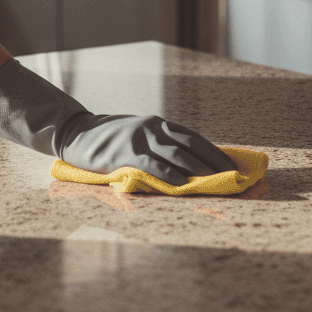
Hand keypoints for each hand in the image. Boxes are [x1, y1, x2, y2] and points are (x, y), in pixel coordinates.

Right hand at [0, 59, 234, 184]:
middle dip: (216, 163)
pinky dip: (170, 176)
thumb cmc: (111, 139)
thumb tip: (190, 165)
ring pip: (177, 156)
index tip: (235, 166)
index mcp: (160, 124)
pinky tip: (183, 186)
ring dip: (199, 171)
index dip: (216, 152)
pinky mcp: (125, 153)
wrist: (76, 132)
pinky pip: (153, 166)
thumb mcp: (140, 136)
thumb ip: (161, 146)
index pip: (195, 138)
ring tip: (218, 183)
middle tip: (236, 177)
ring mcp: (140, 139)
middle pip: (192, 146)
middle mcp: (154, 127)